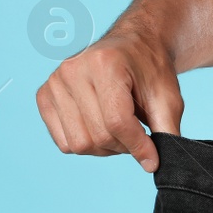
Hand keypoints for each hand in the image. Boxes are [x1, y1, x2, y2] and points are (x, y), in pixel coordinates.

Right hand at [35, 31, 182, 171]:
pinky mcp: (45, 95)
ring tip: (119, 130)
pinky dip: (85, 143)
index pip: (117, 121)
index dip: (138, 146)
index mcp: (105, 63)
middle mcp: (74, 69)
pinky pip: (63, 142)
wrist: (132, 46)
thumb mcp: (168, 97)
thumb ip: (165, 130)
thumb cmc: (149, 70)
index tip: (152, 159)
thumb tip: (152, 167)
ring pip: (79, 144)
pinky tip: (99, 126)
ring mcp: (55, 82)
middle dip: (123, 146)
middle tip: (137, 135)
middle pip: (98, 135)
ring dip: (104, 148)